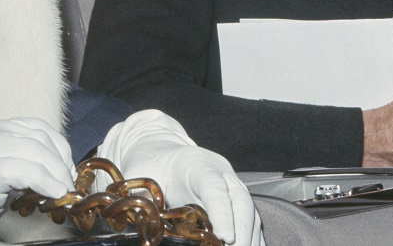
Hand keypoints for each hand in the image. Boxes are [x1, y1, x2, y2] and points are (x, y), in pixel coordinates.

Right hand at [0, 117, 74, 237]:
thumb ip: (16, 163)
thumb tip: (54, 170)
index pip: (33, 127)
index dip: (56, 146)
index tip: (66, 169)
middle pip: (38, 136)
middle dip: (60, 160)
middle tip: (69, 183)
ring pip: (36, 152)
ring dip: (57, 172)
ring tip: (64, 191)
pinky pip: (27, 170)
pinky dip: (46, 181)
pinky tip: (55, 194)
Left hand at [98, 110, 261, 245]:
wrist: (163, 154)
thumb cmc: (151, 166)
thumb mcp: (140, 175)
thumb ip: (142, 196)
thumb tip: (142, 222)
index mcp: (194, 164)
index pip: (213, 185)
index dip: (221, 210)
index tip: (225, 237)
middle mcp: (219, 172)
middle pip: (239, 199)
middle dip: (241, 230)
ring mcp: (231, 185)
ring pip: (249, 211)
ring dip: (249, 237)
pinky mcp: (235, 201)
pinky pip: (251, 220)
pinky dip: (253, 239)